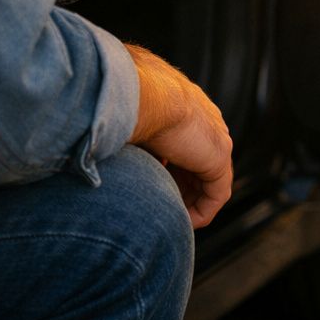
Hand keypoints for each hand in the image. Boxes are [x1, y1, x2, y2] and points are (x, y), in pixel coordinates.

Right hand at [126, 44, 232, 227]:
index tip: (150, 187)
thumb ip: (126, 133)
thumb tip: (102, 148)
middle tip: (160, 209)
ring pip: (209, 181)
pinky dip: (202, 212)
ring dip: (190, 203)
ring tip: (170, 220)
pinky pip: (216, 194)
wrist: (140, 96)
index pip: (185, 144)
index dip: (168, 170)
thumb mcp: (127, 119)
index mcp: (186, 106)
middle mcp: (205, 120)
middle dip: (181, 189)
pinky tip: (184, 223)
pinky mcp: (218, 156)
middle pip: (198, 164)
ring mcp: (215, 137)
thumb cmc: (123, 103)